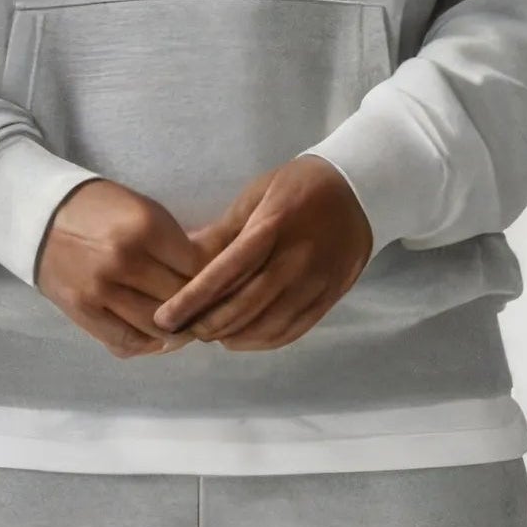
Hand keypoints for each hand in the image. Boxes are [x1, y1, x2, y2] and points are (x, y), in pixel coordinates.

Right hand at [35, 178, 206, 356]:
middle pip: (180, 298)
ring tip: (182, 325)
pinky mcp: (82, 311)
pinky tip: (155, 337)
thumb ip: (175, 244)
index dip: (211, 278)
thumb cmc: (99, 208)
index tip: (214, 283)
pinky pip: (125, 342)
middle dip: (195, 305)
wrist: (40, 215)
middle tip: (203, 309)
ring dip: (174, 330)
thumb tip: (212, 276)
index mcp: (146, 227)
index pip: (198, 268)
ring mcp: (101, 289)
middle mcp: (125, 260)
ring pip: (157, 326)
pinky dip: (146, 345)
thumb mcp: (144, 210)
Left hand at [158, 155, 375, 349]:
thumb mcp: (258, 193)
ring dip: (232, 336)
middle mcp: (296, 259)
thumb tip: (183, 256)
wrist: (363, 189)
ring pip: (267, 325)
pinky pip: (293, 330)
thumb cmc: (302, 185)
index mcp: (273, 227)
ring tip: (208, 333)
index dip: (191, 300)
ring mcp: (316, 282)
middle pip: (244, 306)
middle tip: (181, 330)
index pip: (225, 273)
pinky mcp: (330, 297)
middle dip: (206, 324)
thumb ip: (223, 230)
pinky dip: (262, 341)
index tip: (164, 317)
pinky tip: (242, 338)